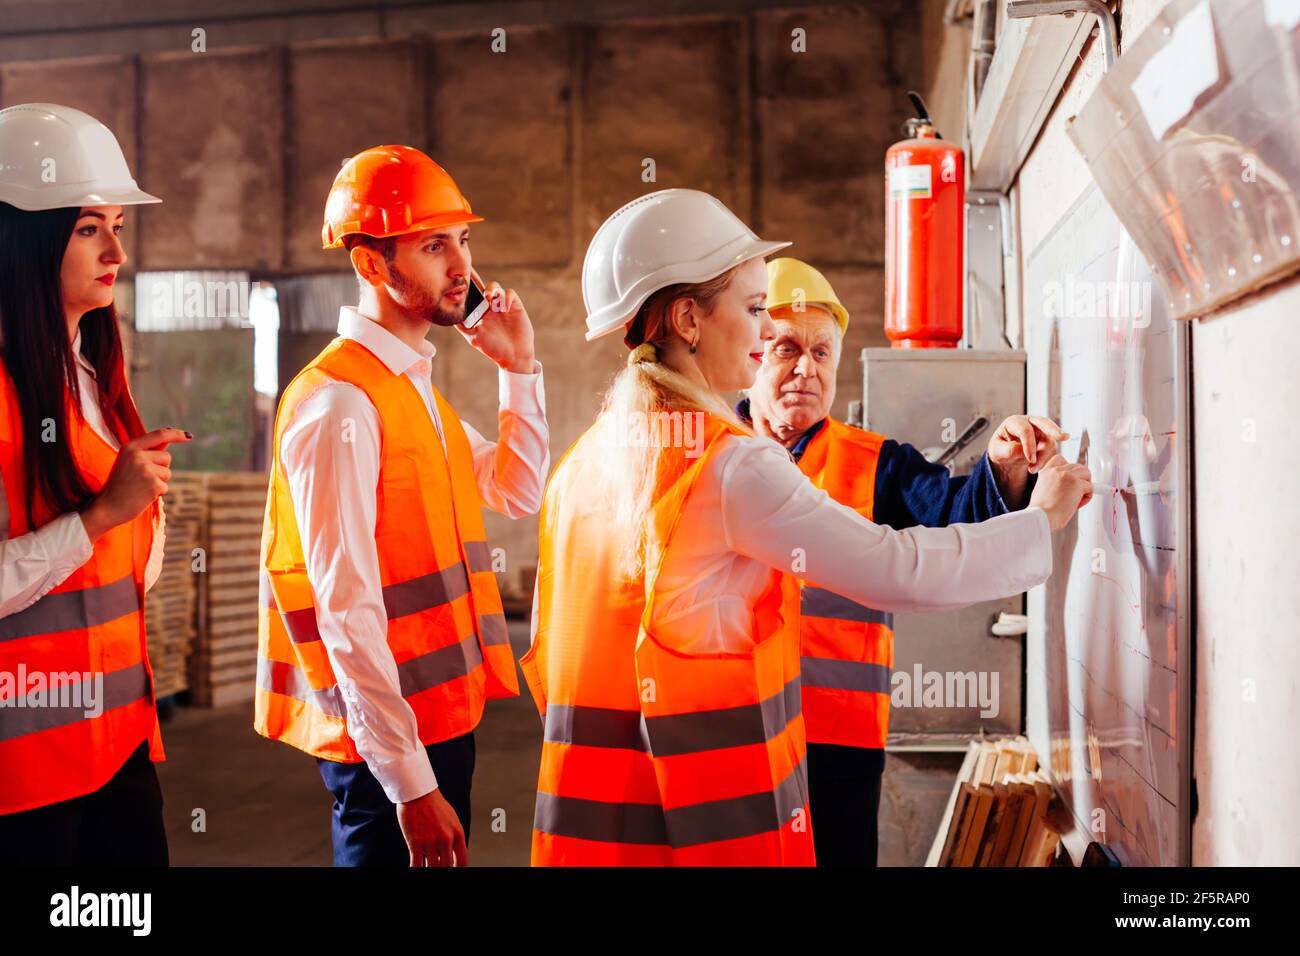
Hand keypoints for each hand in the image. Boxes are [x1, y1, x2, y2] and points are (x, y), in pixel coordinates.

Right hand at [80, 427, 190, 542]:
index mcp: (130, 447)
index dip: (176, 433)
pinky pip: (165, 486)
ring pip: (167, 473)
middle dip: (160, 468)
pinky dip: (157, 493)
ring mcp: (146, 469)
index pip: (159, 435)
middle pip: (166, 457)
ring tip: (140, 487)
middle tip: (140, 479)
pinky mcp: (153, 484)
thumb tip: (168, 440)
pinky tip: (142, 495)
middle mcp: (137, 455)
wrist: (107, 507)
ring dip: (159, 481)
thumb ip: (148, 451)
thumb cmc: (120, 485)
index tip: (188, 436)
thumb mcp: (129, 462)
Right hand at [395, 789, 467, 866]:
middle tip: (437, 866)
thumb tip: (452, 854)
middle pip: (446, 866)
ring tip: (426, 866)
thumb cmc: (434, 805)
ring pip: (432, 867)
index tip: (453, 870)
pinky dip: (415, 869)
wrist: (418, 793)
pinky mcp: (415, 842)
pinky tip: (415, 868)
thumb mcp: (451, 820)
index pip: (462, 861)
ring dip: (428, 868)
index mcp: (458, 833)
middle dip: (441, 868)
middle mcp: (446, 839)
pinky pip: (416, 864)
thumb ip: (454, 837)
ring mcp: (430, 841)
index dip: (458, 869)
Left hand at [456, 275, 535, 374]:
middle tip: (478, 293)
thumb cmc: (493, 349)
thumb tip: (451, 316)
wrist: (514, 356)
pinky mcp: (515, 306)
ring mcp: (502, 306)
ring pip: (496, 287)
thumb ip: (463, 326)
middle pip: (482, 287)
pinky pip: (510, 293)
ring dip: (492, 289)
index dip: (468, 289)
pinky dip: (506, 297)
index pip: (472, 296)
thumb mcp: (474, 338)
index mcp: (479, 312)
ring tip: (489, 298)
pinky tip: (504, 309)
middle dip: (479, 285)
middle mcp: (490, 307)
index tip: (464, 287)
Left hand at [988, 415, 1067, 506]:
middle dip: (1055, 430)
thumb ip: (1008, 450)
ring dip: (1044, 456)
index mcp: (1013, 422)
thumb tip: (1024, 452)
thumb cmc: (1000, 449)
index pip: (1025, 429)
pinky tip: (1035, 468)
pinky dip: (1045, 459)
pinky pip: (1051, 448)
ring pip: (1050, 440)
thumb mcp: (996, 451)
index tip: (1030, 460)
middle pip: (1044, 423)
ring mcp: (1039, 430)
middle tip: (1065, 437)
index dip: (1029, 444)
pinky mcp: (1046, 439)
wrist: (1004, 454)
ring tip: (1032, 469)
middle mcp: (1028, 422)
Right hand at [1027, 454, 1092, 531]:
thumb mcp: (1043, 490)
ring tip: (1076, 499)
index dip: (1069, 469)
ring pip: (1087, 473)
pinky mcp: (1077, 483)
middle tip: (1074, 494)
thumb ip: (1056, 483)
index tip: (1069, 481)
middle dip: (1080, 480)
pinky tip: (1076, 504)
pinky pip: (1091, 487)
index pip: (1062, 459)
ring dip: (1085, 486)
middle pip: (1078, 467)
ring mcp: (1068, 475)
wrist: (1040, 516)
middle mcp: (1057, 470)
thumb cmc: (1041, 510)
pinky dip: (1087, 497)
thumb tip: (1072, 485)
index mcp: (1047, 471)